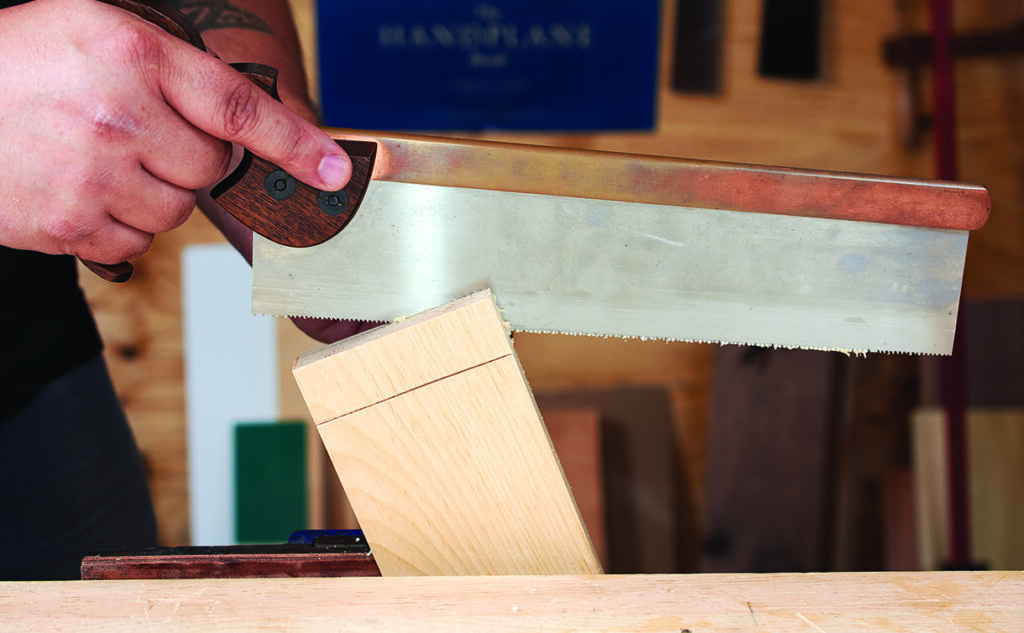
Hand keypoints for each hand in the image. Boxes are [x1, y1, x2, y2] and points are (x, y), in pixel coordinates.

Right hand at [0, 0, 350, 264]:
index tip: (334, 169)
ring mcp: (93, 178)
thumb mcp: (97, 32)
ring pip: (175, 211)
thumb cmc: (19, 61)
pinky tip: (78, 188)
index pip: (240, 107)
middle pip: (210, 169)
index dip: (295, 143)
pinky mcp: (69, 226)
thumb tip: (240, 126)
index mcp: (133, 57)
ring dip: (151, 193)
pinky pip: (135, 242)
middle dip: (187, 158)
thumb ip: (172, 73)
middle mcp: (120, 117)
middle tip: (135, 134)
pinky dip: (118, 222)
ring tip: (95, 159)